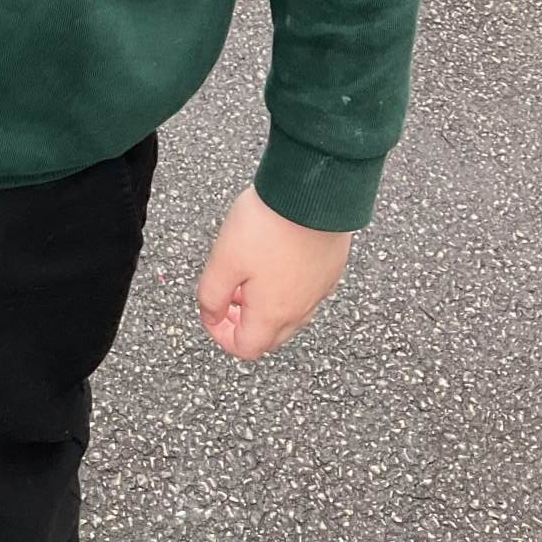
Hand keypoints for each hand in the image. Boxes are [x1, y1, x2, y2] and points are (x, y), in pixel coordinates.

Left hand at [196, 185, 352, 360]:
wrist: (312, 194)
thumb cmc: (268, 224)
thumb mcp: (223, 259)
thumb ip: (211, 294)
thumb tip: (210, 316)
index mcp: (272, 314)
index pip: (245, 348)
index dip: (221, 335)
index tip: (211, 312)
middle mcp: (300, 310)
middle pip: (269, 336)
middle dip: (244, 323)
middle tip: (230, 295)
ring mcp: (319, 291)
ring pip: (290, 315)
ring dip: (266, 305)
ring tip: (250, 273)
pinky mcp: (331, 270)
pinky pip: (307, 291)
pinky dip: (288, 287)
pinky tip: (276, 258)